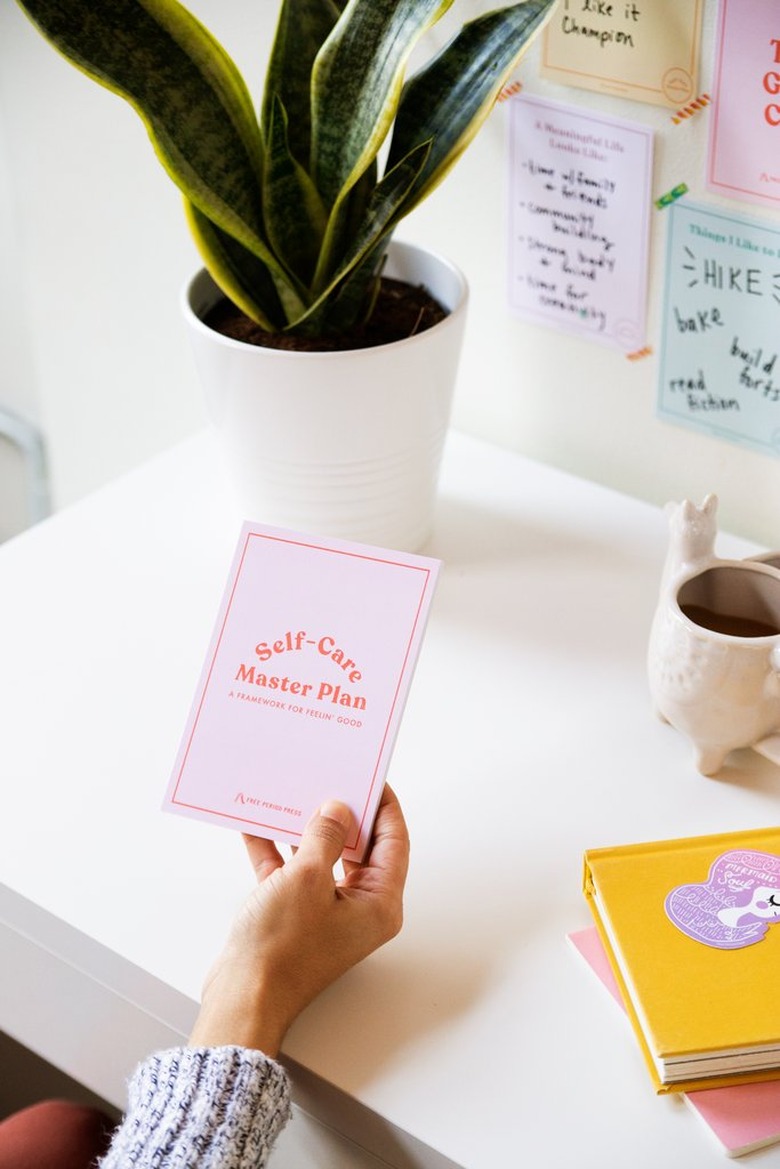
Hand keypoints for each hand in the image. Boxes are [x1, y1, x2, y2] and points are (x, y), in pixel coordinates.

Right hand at [189, 785, 409, 1056]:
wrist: (242, 996)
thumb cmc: (281, 952)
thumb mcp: (307, 878)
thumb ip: (326, 836)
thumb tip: (337, 810)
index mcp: (378, 904)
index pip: (393, 842)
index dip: (384, 806)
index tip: (371, 777)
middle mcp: (358, 910)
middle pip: (358, 848)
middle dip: (341, 813)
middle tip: (330, 779)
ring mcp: (326, 914)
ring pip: (322, 857)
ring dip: (305, 829)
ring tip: (294, 793)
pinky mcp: (296, 917)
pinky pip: (291, 872)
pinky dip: (276, 850)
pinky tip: (257, 825)